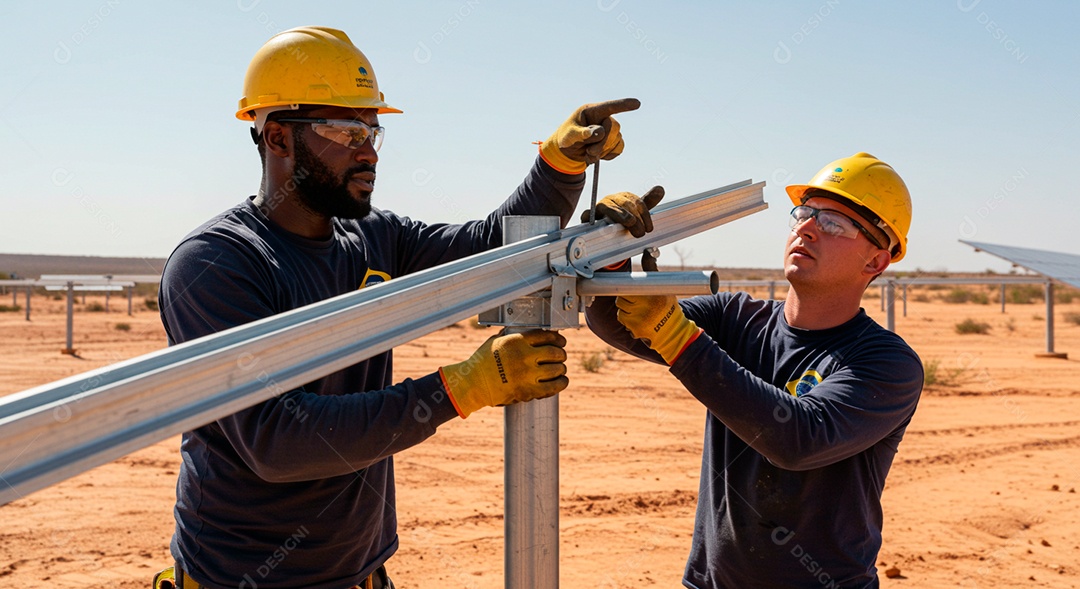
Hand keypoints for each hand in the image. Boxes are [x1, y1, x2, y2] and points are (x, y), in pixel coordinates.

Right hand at [440, 329, 568, 417]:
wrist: (473, 385)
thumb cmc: (481, 363)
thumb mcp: (495, 341)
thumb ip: (511, 336)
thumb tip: (523, 331)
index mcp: (517, 341)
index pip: (547, 336)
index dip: (558, 338)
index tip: (561, 341)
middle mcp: (524, 356)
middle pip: (555, 352)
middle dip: (561, 354)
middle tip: (560, 356)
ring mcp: (527, 375)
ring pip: (557, 369)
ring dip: (561, 368)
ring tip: (560, 369)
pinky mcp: (528, 391)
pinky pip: (553, 387)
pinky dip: (561, 383)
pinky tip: (561, 381)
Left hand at [540, 98, 640, 173]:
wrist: (568, 151)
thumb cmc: (566, 138)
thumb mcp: (569, 136)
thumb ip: (582, 133)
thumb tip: (598, 132)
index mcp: (592, 111)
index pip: (609, 107)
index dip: (623, 105)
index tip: (637, 104)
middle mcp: (603, 118)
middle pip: (613, 127)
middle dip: (603, 143)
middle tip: (590, 152)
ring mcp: (610, 129)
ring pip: (617, 140)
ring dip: (603, 151)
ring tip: (588, 154)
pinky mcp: (613, 141)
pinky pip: (619, 148)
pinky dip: (608, 155)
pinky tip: (597, 156)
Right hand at [582, 186, 663, 237]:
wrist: (602, 223)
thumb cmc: (622, 216)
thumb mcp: (637, 210)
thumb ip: (648, 201)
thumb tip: (660, 189)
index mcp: (625, 198)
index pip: (637, 202)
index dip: (644, 215)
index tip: (649, 228)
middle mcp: (613, 199)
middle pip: (625, 204)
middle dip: (635, 218)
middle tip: (641, 232)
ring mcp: (600, 207)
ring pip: (610, 208)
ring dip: (620, 215)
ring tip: (629, 224)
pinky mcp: (589, 215)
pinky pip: (589, 215)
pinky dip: (592, 218)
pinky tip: (600, 224)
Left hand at [615, 250, 701, 363]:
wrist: (674, 332)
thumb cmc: (668, 307)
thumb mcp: (664, 286)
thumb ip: (652, 268)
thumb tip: (648, 251)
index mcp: (650, 296)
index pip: (626, 288)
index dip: (625, 288)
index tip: (627, 287)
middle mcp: (643, 310)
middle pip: (621, 300)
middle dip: (626, 298)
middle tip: (638, 299)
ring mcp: (637, 322)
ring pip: (621, 310)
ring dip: (626, 309)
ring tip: (640, 309)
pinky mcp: (634, 331)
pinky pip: (623, 321)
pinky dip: (627, 319)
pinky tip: (639, 319)